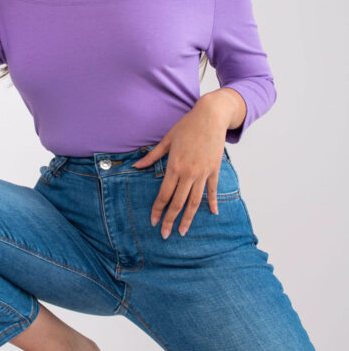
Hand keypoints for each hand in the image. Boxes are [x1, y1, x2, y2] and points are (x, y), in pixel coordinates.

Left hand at [132, 99, 229, 238]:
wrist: (210, 116)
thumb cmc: (187, 126)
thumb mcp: (167, 140)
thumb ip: (152, 156)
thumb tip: (136, 166)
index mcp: (175, 166)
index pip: (164, 194)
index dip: (158, 209)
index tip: (153, 221)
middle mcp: (189, 173)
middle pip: (178, 202)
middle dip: (170, 219)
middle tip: (165, 234)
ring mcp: (203, 172)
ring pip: (195, 201)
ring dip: (189, 218)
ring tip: (183, 231)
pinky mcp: (214, 170)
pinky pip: (212, 190)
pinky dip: (212, 202)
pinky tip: (212, 213)